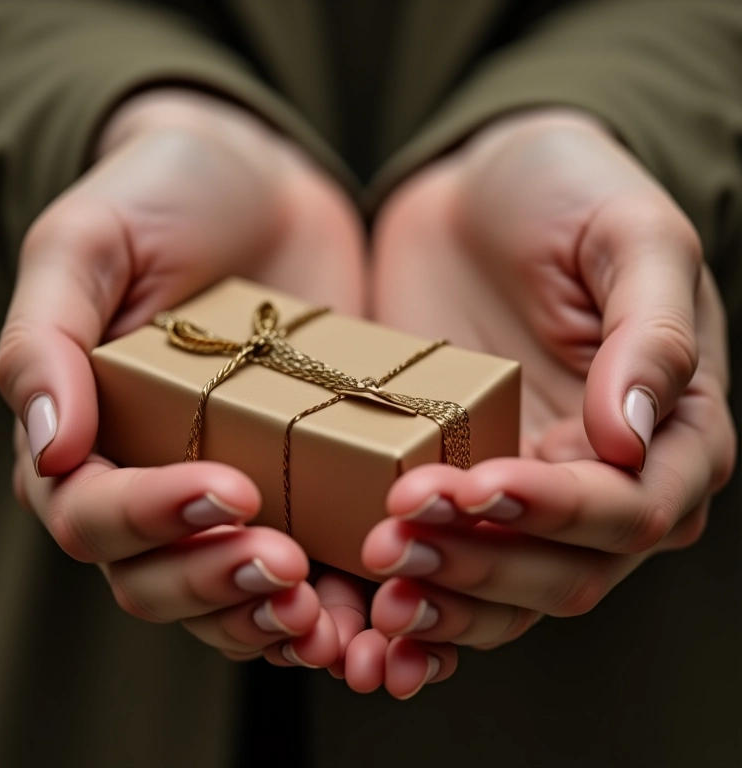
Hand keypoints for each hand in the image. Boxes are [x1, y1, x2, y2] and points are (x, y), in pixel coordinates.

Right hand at [0, 88, 367, 665]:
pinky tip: (374, 611)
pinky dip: (337, 604)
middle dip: (219, 586)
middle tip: (286, 570)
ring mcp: (236, 489)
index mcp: (90, 437)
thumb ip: (48, 338)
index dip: (155, 519)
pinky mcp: (306, 484)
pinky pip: (311, 570)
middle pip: (160, 579)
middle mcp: (157, 480)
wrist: (261, 188)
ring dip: (275, 623)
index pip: (95, 514)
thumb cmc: (162, 200)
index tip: (229, 490)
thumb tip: (47, 444)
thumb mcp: (88, 241)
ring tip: (331, 622)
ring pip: (232, 598)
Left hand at [359, 110, 735, 697]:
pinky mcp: (454, 483)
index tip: (477, 484)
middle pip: (560, 571)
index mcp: (667, 431)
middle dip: (480, 567)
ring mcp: (523, 489)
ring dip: (441, 606)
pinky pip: (445, 569)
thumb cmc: (568, 195)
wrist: (476, 194)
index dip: (556, 511)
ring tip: (374, 592)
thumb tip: (635, 433)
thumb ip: (652, 333)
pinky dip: (413, 606)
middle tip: (397, 541)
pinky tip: (363, 619)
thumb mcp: (630, 234)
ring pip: (501, 593)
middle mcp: (599, 479)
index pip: (630, 509)